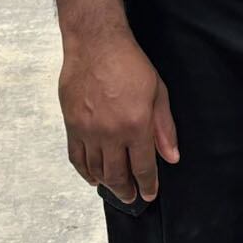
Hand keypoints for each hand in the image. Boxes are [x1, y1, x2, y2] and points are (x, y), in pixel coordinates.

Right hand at [58, 29, 179, 203]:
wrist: (96, 45)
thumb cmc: (130, 64)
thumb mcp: (158, 92)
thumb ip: (164, 128)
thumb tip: (171, 157)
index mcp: (136, 126)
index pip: (144, 167)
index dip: (148, 185)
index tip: (150, 194)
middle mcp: (111, 134)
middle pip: (118, 175)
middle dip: (127, 190)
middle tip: (132, 197)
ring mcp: (88, 131)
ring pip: (96, 170)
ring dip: (107, 184)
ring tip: (115, 188)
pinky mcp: (71, 125)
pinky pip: (76, 158)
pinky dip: (84, 172)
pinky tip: (92, 177)